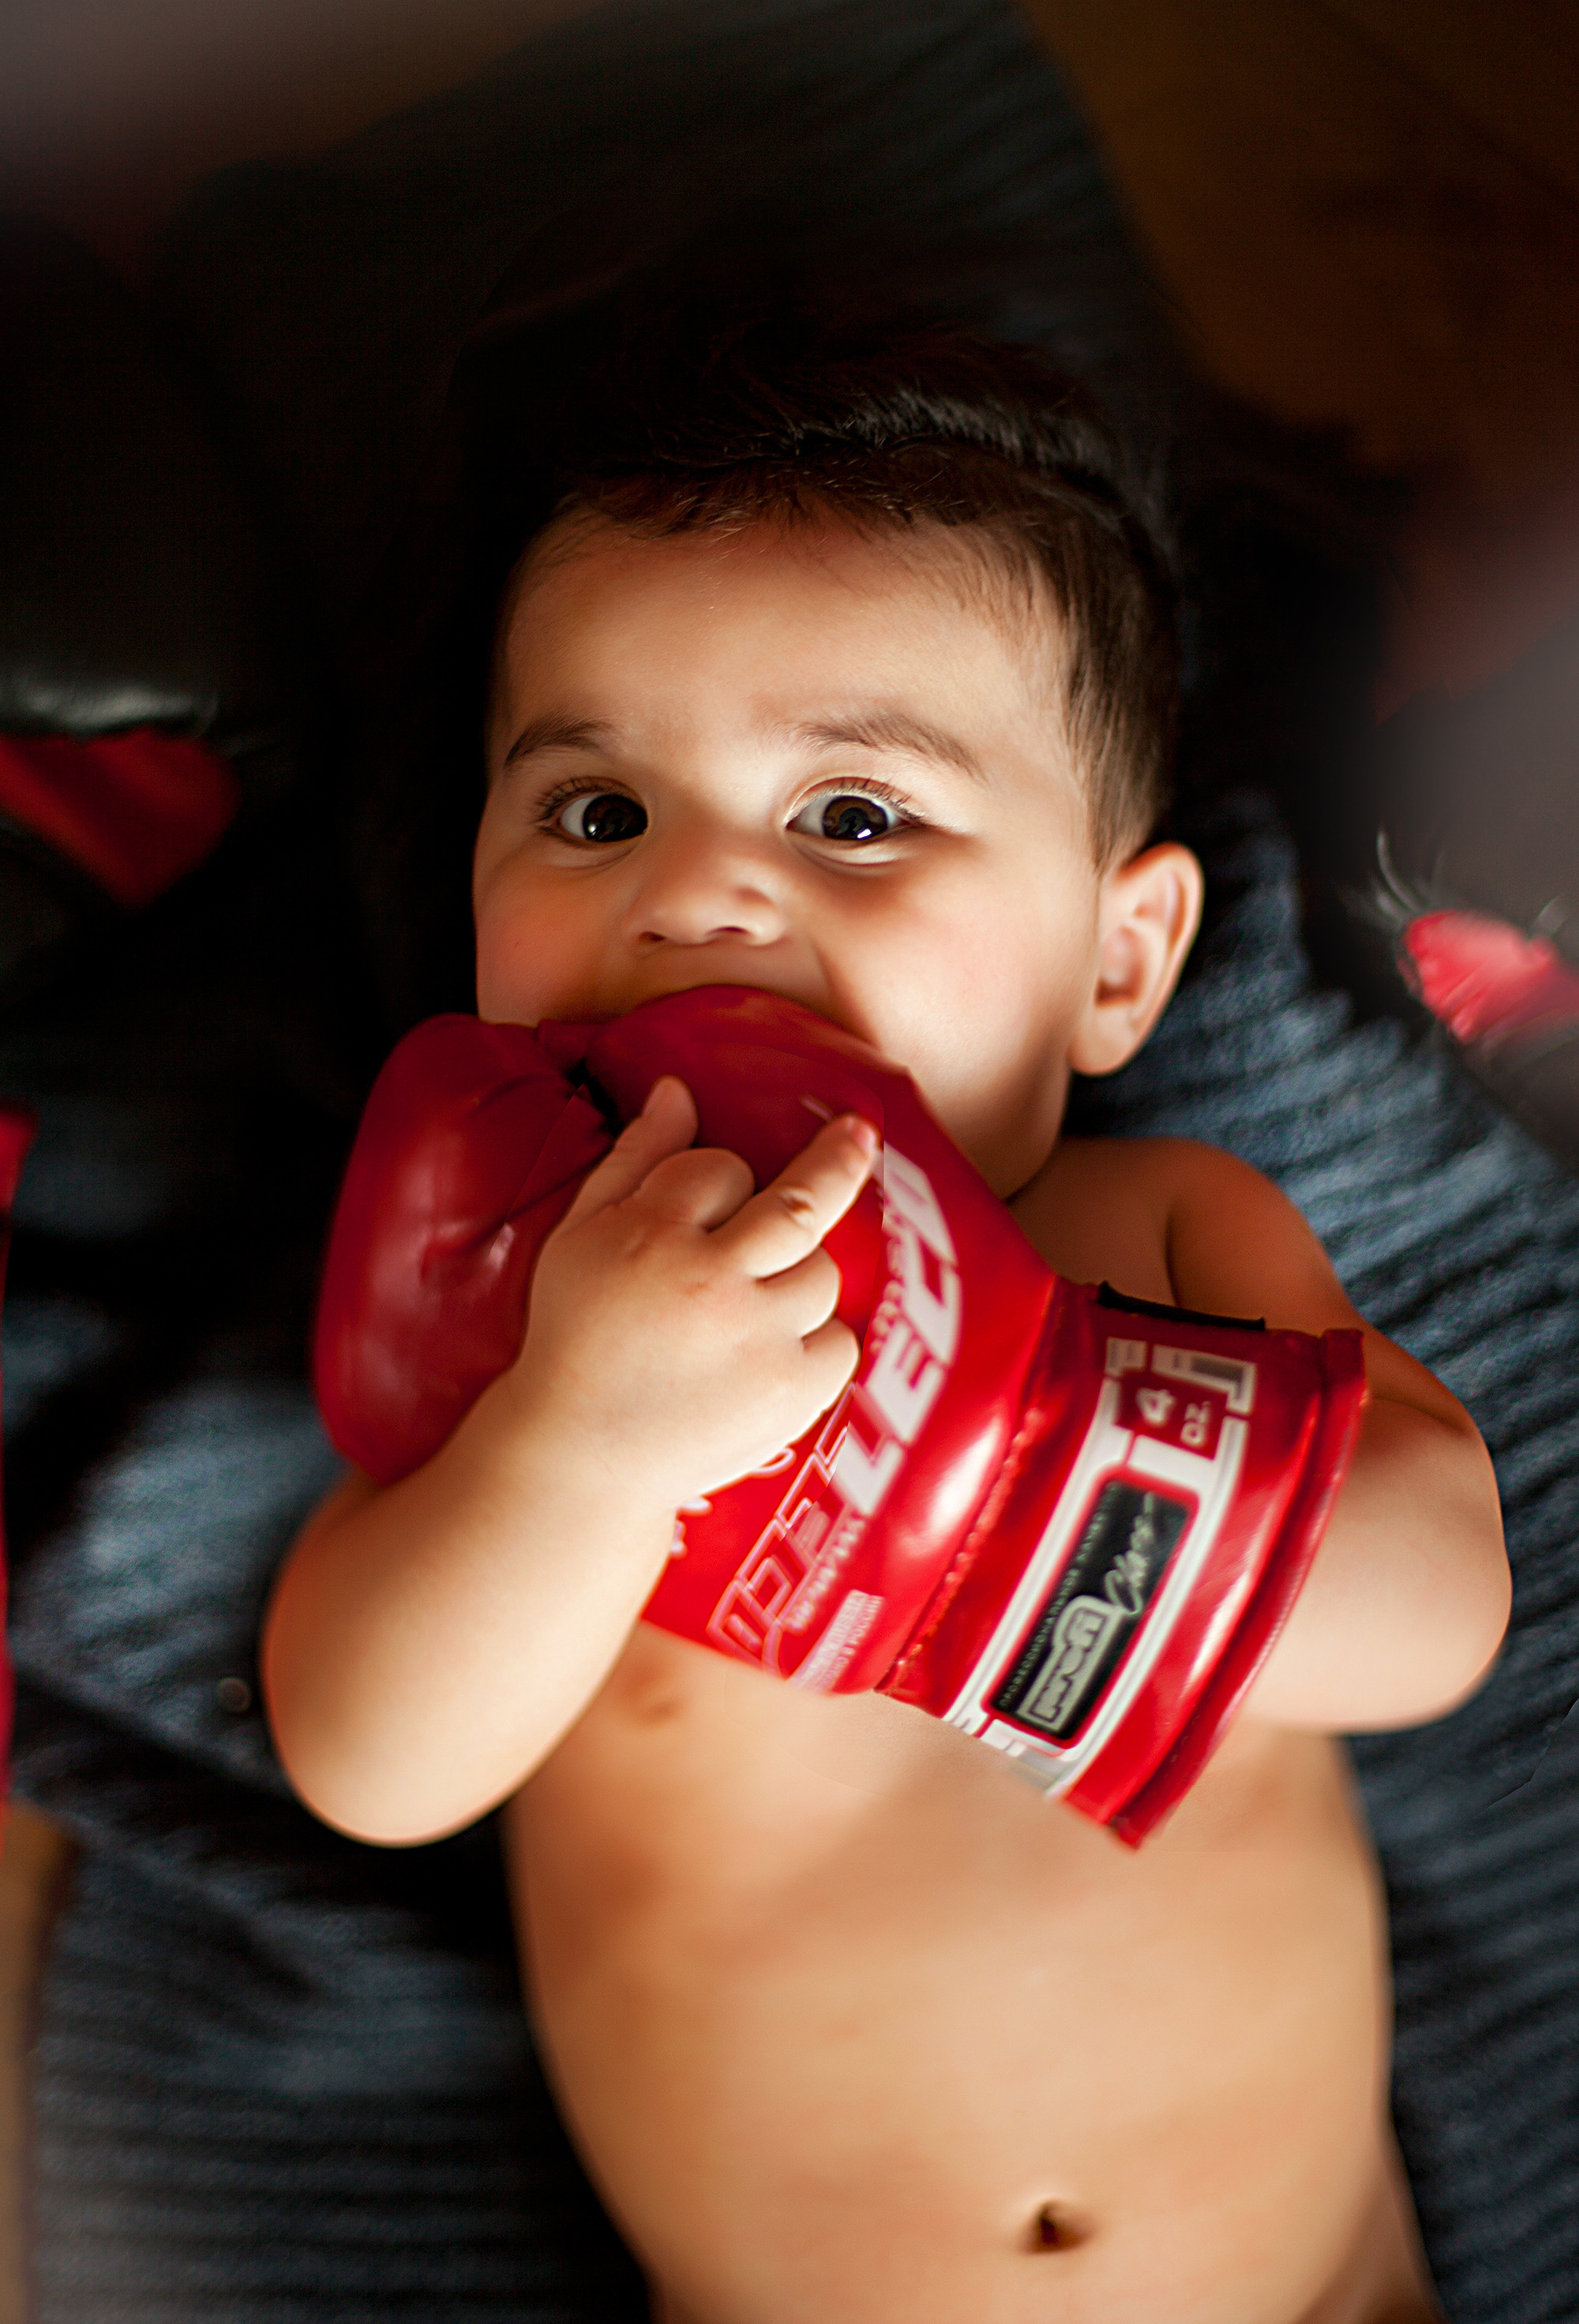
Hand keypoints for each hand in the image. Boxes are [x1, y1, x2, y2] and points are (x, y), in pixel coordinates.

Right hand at [509, 1075, 875, 1512]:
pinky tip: (771, 1356)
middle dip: (837, 1160)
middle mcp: (712, 1280)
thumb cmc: (576, 1338)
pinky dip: (817, 1341)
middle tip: (857, 1133)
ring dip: (795, 1278)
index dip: (717, 1181)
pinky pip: (839, 1340)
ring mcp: (758, 1339)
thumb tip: (678, 1089)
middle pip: (802, 1204)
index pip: (719, 1168)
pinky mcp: (791, 1393)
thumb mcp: (580, 1237)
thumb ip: (635, 1159)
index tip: (706, 1204)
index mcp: (652, 1235)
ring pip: (820, 1272)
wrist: (584, 1460)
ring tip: (747, 1311)